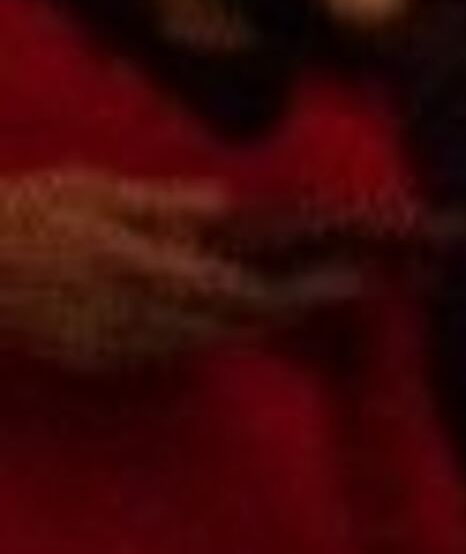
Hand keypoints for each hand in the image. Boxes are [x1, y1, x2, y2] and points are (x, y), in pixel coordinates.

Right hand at [0, 168, 354, 376]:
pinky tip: (225, 315)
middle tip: (335, 286)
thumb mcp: (92, 190)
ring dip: (251, 323)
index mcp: (131, 264)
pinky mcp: (99, 363)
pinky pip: (170, 352)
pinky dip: (203, 333)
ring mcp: (113, 345)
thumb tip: (224, 202)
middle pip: (235, 325)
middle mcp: (129, 314)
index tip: (345, 276)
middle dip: (289, 307)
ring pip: (209, 343)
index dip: (299, 290)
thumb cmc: (22, 214)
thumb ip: (163, 205)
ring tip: (294, 296)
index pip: (239, 291)